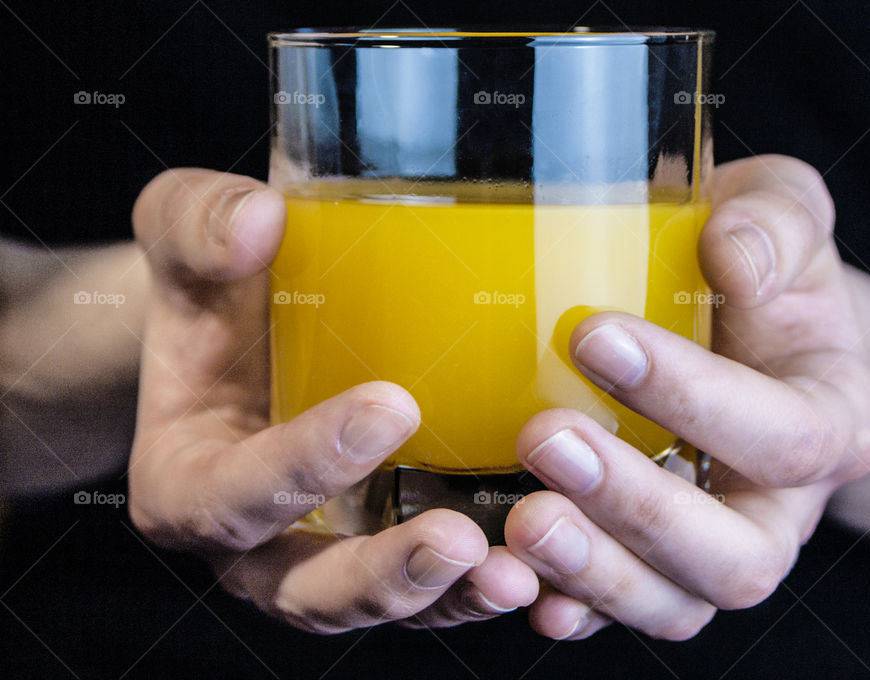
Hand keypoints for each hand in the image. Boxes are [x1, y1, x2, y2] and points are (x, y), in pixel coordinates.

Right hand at [128, 168, 537, 632]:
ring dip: (450, 597)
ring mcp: (330, 553)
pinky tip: (549, 569)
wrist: (251, 333)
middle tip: (460, 539)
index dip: (303, 467)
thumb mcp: (186, 238)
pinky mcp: (390, 544)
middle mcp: (259, 542)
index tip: (391, 409)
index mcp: (190, 483)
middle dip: (387, 573)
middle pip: (311, 589)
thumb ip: (197, 226)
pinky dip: (486, 586)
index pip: (234, 496)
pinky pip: (437, 590)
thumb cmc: (219, 292)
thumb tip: (257, 220)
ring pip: (385, 603)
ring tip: (517, 574)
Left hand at [505, 155, 869, 639]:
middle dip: (637, 507)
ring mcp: (711, 546)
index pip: (783, 435)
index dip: (693, 396)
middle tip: (546, 439)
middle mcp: (779, 506)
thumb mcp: (781, 214)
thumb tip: (732, 254)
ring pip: (675, 603)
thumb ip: (776, 222)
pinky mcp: (651, 563)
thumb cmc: (756, 269)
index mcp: (830, 422)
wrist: (737, 326)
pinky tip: (514, 576)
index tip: (594, 335)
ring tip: (521, 520)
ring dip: (594, 571)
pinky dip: (568, 605)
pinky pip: (617, 611)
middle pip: (735, 556)